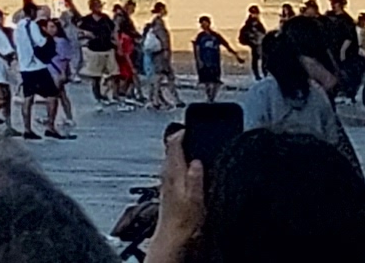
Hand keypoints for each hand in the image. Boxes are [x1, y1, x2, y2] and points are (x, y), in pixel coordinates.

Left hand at [141, 126, 204, 262]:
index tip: (190, 125)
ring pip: (173, 160)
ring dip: (181, 151)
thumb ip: (195, 178)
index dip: (181, 132)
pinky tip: (189, 168)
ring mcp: (167, 183)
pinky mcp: (169, 192)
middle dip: (181, 140)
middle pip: (172, 150)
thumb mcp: (195, 198)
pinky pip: (174, 170)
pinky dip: (181, 164)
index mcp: (173, 173)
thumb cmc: (184, 221)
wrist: (174, 239)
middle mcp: (167, 175)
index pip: (173, 144)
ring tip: (192, 145)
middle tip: (193, 131)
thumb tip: (197, 160)